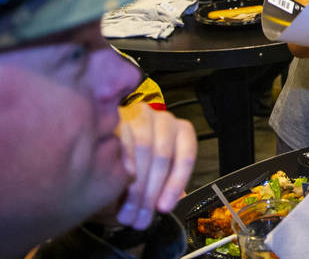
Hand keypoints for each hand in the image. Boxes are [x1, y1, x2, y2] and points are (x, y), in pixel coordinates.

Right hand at [114, 104, 196, 229]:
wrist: (95, 155)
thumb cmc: (133, 168)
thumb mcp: (152, 180)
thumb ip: (164, 187)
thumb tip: (174, 201)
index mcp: (180, 132)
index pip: (186, 155)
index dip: (175, 184)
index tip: (163, 208)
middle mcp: (163, 120)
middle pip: (163, 155)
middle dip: (151, 192)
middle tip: (140, 218)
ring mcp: (138, 115)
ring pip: (143, 149)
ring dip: (135, 186)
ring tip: (126, 213)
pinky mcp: (115, 117)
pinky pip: (121, 141)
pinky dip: (121, 164)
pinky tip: (116, 185)